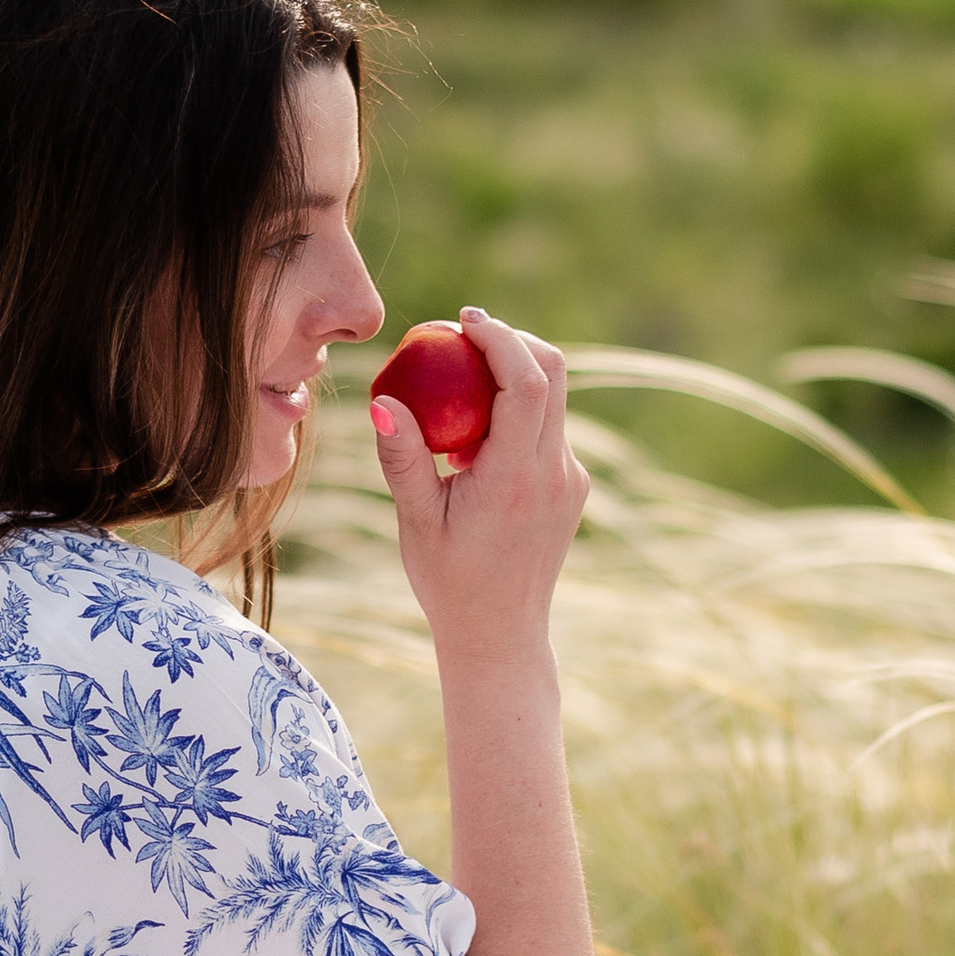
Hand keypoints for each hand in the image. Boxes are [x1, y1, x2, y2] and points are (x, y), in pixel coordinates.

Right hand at [370, 309, 588, 664]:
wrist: (500, 635)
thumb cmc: (449, 581)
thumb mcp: (416, 520)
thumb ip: (402, 458)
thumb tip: (382, 400)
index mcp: (516, 477)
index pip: (528, 382)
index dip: (501, 338)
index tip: (464, 320)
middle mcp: (555, 472)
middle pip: (554, 372)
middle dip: (513, 339)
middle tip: (465, 334)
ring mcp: (570, 479)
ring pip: (556, 398)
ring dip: (515, 374)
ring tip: (461, 384)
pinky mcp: (572, 486)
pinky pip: (550, 428)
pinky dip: (519, 410)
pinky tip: (476, 435)